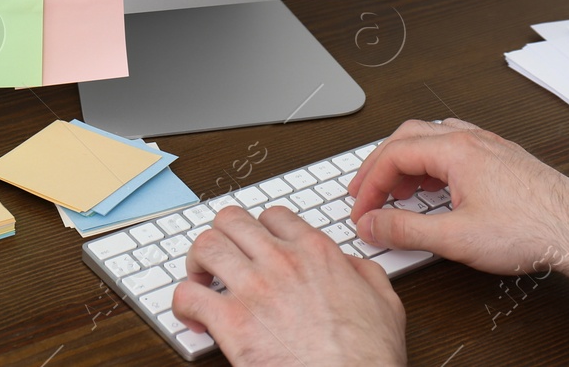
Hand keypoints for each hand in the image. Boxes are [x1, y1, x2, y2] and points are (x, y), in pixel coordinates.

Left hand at [171, 204, 406, 366]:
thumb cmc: (368, 355)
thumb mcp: (385, 302)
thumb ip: (364, 273)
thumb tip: (349, 265)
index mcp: (315, 252)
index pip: (274, 215)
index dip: (261, 227)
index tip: (256, 244)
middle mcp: (280, 261)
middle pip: (231, 219)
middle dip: (222, 235)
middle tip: (222, 257)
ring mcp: (253, 288)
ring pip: (205, 246)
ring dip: (197, 262)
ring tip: (201, 280)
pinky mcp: (231, 322)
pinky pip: (187, 296)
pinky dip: (183, 304)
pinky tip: (195, 318)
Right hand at [348, 119, 568, 299]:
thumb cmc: (530, 230)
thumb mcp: (455, 238)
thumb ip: (405, 229)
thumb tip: (372, 224)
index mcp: (455, 150)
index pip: (393, 155)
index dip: (369, 184)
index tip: (361, 210)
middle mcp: (471, 138)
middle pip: (408, 137)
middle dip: (381, 165)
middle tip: (366, 193)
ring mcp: (489, 145)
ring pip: (432, 138)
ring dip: (407, 161)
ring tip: (397, 191)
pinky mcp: (503, 158)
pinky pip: (455, 146)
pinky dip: (433, 162)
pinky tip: (437, 184)